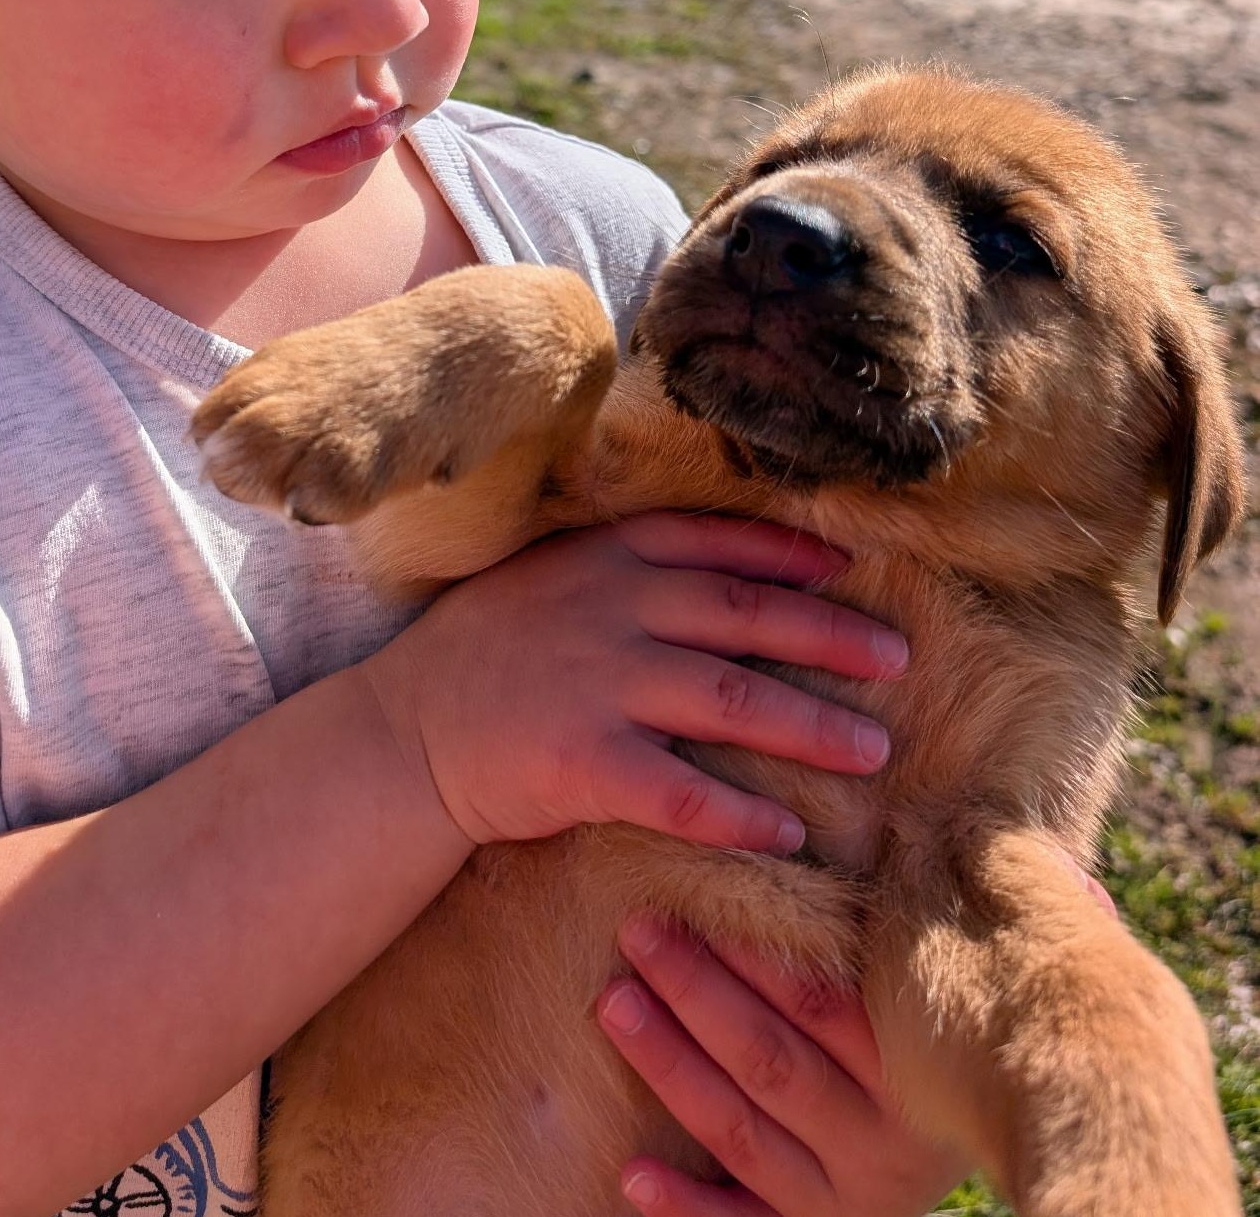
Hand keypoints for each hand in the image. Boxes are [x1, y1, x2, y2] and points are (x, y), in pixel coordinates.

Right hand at [368, 512, 907, 850]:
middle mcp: (611, 610)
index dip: (791, 558)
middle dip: (832, 636)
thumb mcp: (544, 583)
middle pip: (747, 616)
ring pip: (732, 699)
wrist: (399, 735)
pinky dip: (740, 813)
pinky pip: (682, 792)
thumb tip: (712, 578)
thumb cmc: (479, 656)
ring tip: (873, 749)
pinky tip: (787, 833)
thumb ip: (618, 571)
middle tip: (899, 659)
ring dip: (811, 726)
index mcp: (605, 561)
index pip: (717, 545)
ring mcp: (598, 683)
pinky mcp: (583, 762)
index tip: (849, 572)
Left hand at [595, 856, 1118, 1216]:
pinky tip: (631, 1172)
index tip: (696, 890)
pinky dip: (688, 1208)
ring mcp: (854, 1196)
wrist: (1057, 1135)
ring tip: (612, 1002)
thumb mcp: (1002, 977)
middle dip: (693, 990)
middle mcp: (890, 1141)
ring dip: (669, 1065)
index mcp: (920, 1067)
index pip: (818, 1001)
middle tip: (638, 929)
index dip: (752, 949)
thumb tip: (1016, 837)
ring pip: (740, 1129)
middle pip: (768, 1058)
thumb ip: (982, 917)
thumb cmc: (996, 1033)